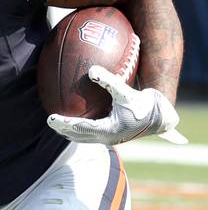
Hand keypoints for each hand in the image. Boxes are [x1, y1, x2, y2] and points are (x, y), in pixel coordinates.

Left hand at [47, 65, 187, 145]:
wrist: (161, 117)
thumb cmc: (144, 104)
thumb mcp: (125, 92)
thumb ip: (109, 81)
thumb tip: (91, 70)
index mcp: (108, 130)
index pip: (79, 127)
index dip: (63, 123)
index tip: (50, 118)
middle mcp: (107, 138)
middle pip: (78, 135)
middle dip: (62, 129)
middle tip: (49, 120)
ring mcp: (109, 139)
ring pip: (84, 137)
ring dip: (70, 132)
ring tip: (58, 124)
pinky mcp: (112, 136)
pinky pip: (91, 134)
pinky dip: (80, 130)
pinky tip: (75, 121)